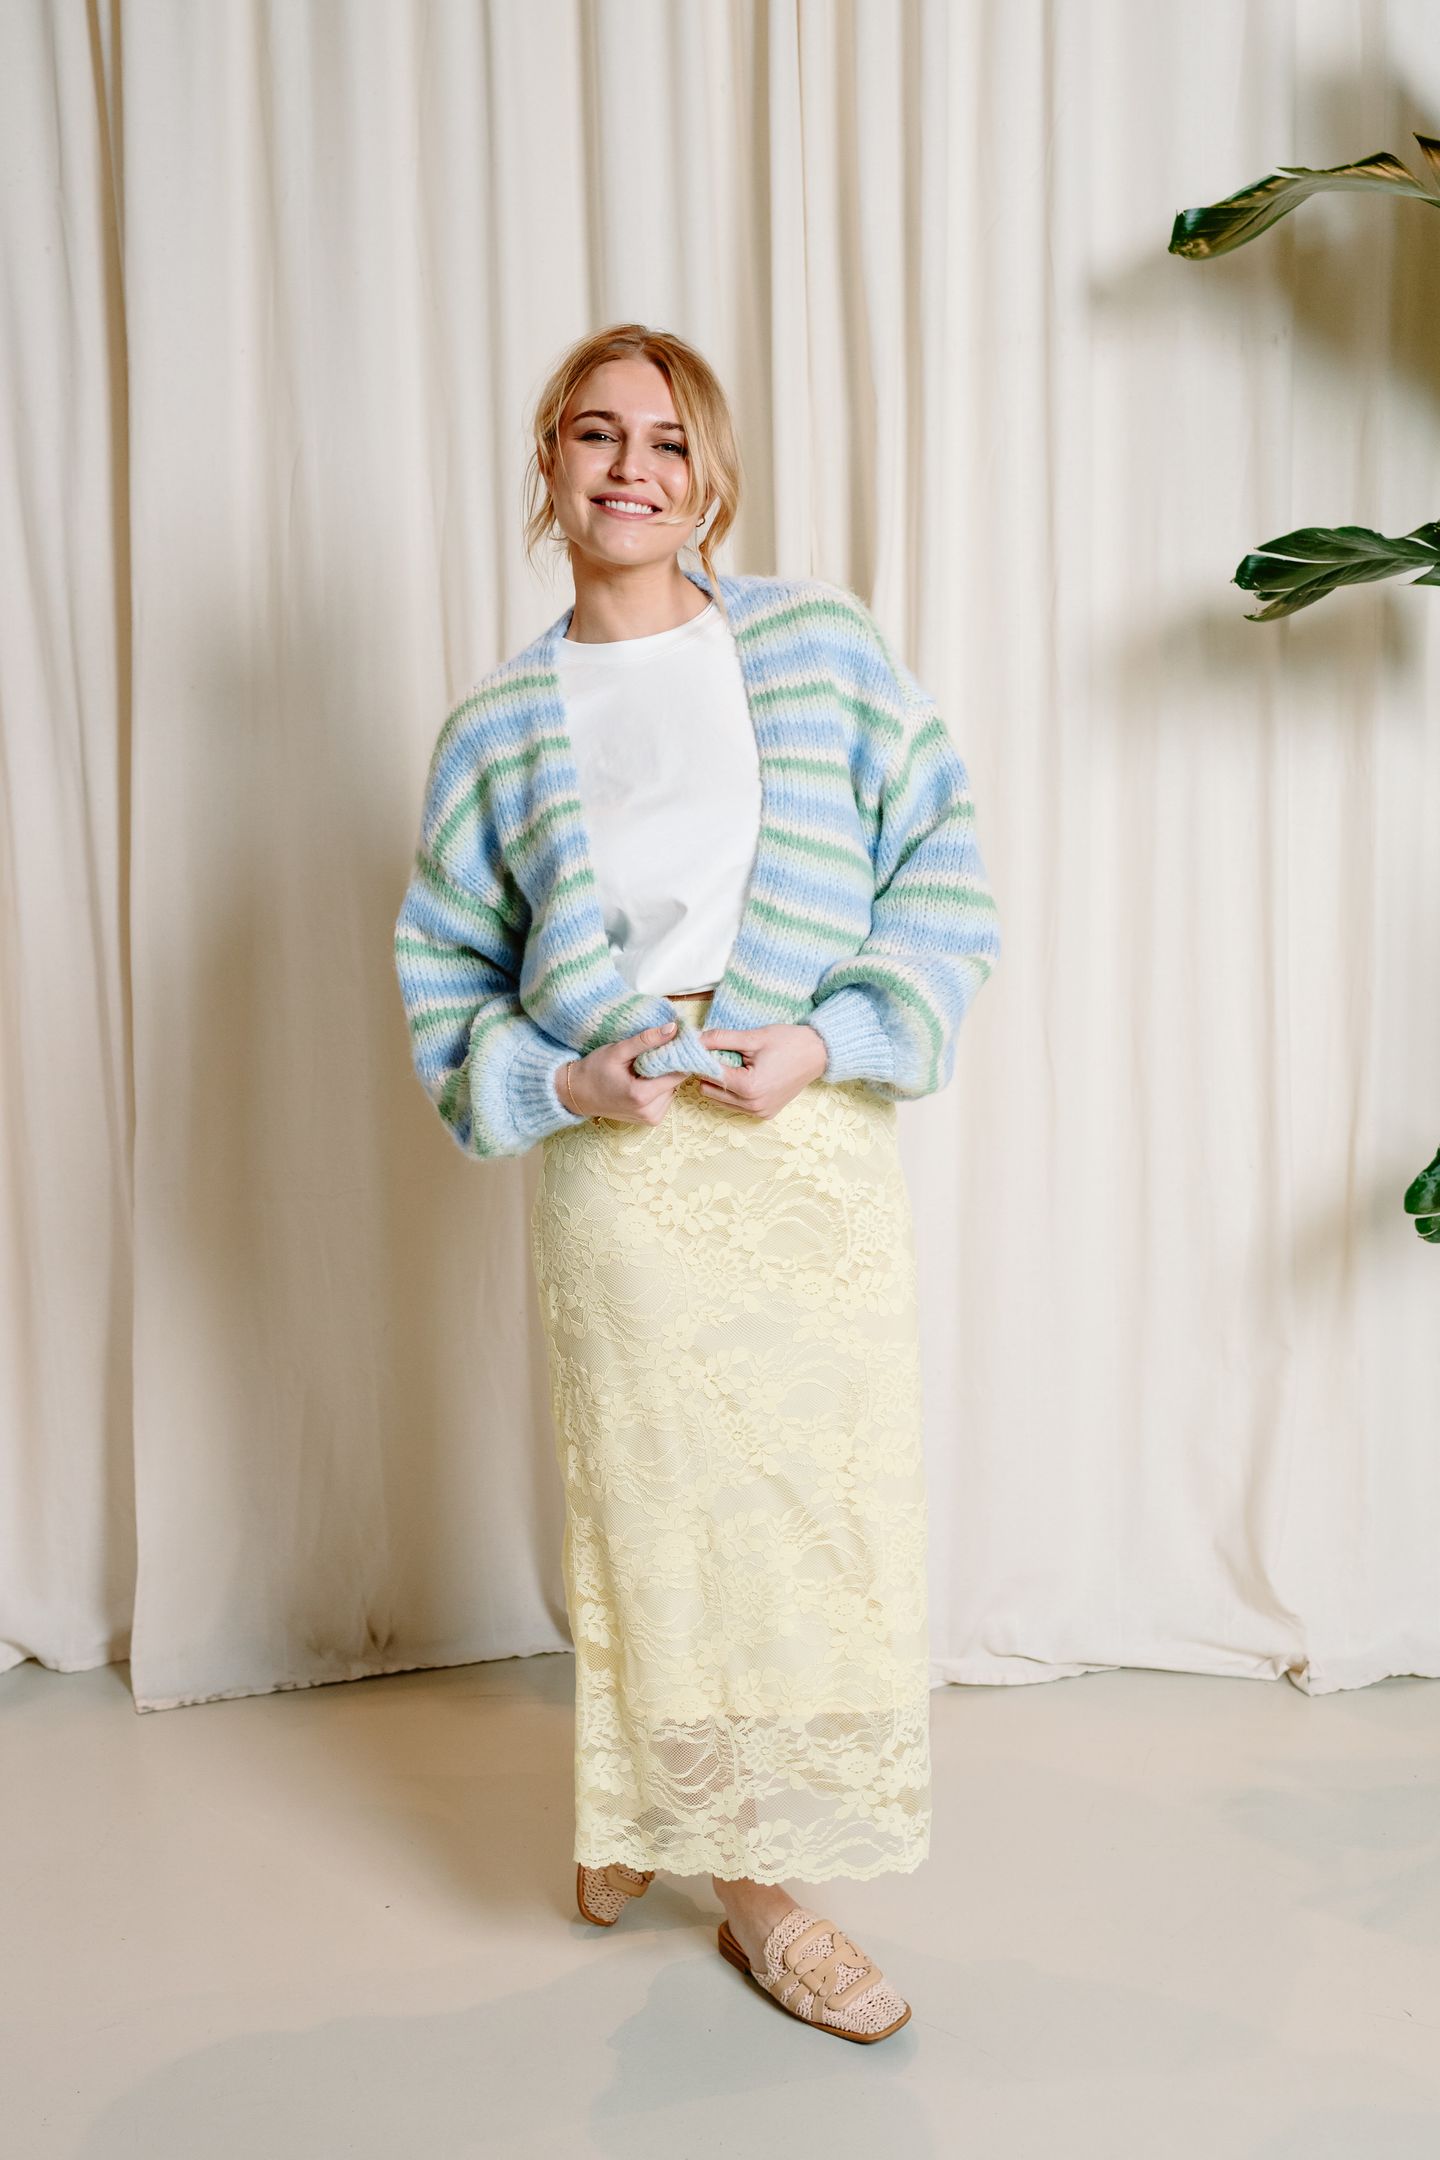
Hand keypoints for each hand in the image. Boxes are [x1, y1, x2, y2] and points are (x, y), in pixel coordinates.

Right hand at [559, 1021, 689, 1124]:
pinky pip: (665, 1098)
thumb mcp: (618, 1051)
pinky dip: (659, 1087)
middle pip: (676, 1082)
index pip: (678, 1073)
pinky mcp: (650, 1121)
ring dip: (664, 1077)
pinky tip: (643, 1080)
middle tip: (653, 1053)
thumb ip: (646, 1040)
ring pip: (672, 1090)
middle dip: (669, 1066)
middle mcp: (649, 1112)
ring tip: (644, 1068)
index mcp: (641, 1095)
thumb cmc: (594, 1070)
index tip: (673, 1043)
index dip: (678, 1056)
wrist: (577, 1094)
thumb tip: (673, 1029)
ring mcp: (650, 1119)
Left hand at [694, 1022, 828, 1118]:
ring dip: (720, 1083)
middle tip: (719, 1054)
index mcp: (748, 1087)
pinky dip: (734, 1092)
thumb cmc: (789, 1042)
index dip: (702, 1059)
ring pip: (720, 1100)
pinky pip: (736, 1105)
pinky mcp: (765, 1114)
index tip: (701, 1047)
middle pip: (709, 1090)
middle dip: (708, 1072)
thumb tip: (695, 1039)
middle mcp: (752, 1106)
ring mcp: (759, 1113)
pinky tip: (745, 1076)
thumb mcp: (754, 1037)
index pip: (708, 1074)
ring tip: (734, 1064)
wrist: (819, 1054)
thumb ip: (721, 1039)